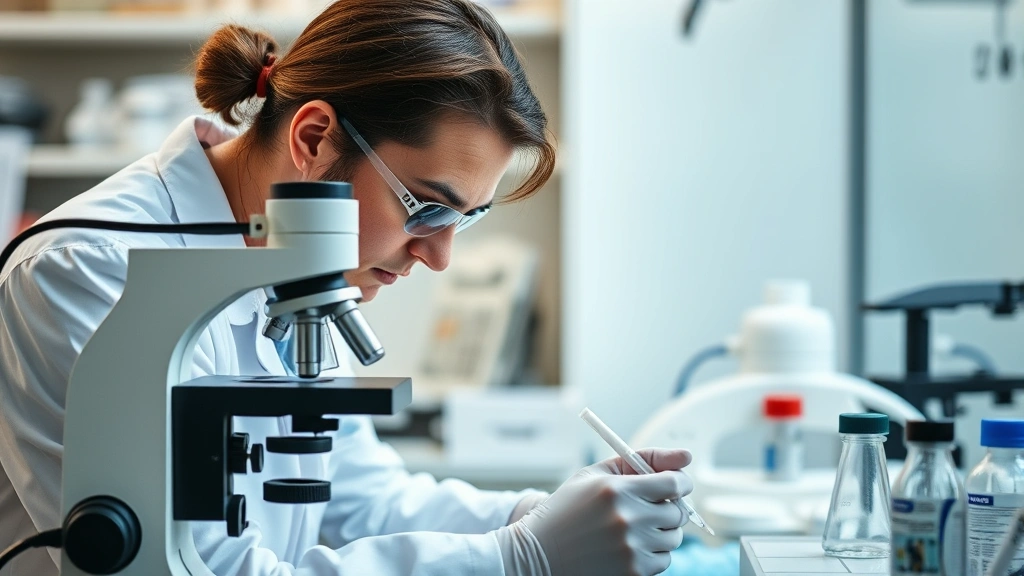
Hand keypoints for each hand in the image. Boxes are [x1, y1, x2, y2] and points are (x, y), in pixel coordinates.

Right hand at [495, 448, 692, 575]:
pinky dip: (652, 554)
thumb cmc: (567, 509)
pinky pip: (663, 561)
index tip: (677, 485)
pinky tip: (628, 548)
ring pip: (673, 539)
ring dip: (661, 533)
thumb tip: (685, 457)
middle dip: (670, 508)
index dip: (680, 482)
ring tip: (634, 529)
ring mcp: (631, 549)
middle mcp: (627, 519)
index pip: (673, 483)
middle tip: (652, 508)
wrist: (538, 553)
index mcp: (617, 490)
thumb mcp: (594, 476)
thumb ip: (639, 461)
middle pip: (677, 513)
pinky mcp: (632, 572)